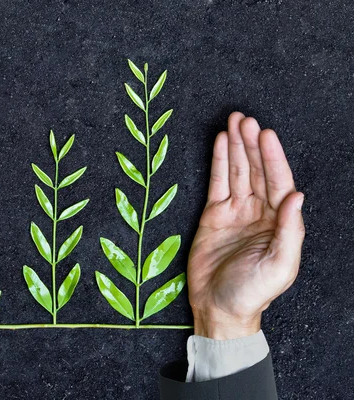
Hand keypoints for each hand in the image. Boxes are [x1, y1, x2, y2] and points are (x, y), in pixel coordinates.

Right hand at [188, 112, 304, 339]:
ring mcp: (236, 211)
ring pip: (237, 171)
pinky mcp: (213, 215)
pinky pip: (217, 183)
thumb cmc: (253, 291)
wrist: (219, 307)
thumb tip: (297, 194)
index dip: (272, 157)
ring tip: (233, 122)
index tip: (266, 134)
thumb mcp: (279, 265)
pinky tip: (220, 143)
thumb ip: (289, 230)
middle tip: (245, 119)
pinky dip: (218, 162)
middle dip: (252, 143)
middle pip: (257, 170)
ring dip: (236, 146)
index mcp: (279, 221)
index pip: (278, 181)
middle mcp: (259, 211)